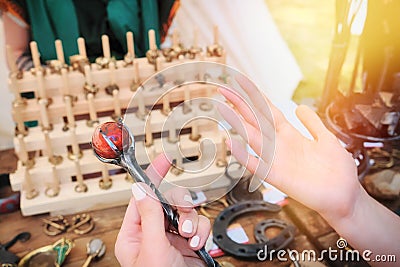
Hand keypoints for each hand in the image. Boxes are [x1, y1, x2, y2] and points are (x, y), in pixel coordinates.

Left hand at [115, 153, 209, 266]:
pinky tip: (198, 246)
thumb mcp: (152, 249)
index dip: (154, 176)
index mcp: (135, 233)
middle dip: (180, 208)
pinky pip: (200, 225)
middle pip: (169, 201)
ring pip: (188, 211)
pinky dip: (203, 233)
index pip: (143, 196)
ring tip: (191, 239)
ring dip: (193, 223)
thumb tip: (141, 188)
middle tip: (183, 221)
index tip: (164, 160)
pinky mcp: (191, 242)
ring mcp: (173, 237)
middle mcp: (154, 232)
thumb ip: (149, 217)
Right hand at [218, 76, 362, 221]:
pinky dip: (243, 156)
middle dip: (240, 105)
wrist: (344, 196)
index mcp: (290, 135)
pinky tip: (233, 145)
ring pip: (252, 138)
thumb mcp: (327, 138)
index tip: (243, 84)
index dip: (256, 97)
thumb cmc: (337, 170)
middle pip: (255, 120)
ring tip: (224, 110)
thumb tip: (300, 107)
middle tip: (224, 91)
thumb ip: (312, 123)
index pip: (268, 111)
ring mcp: (276, 160)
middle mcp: (279, 145)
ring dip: (238, 124)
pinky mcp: (277, 177)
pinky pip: (256, 165)